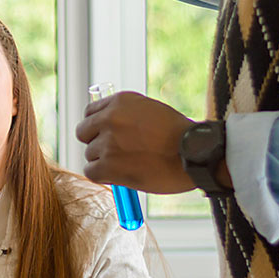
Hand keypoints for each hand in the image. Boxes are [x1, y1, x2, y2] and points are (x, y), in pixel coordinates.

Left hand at [76, 91, 195, 193]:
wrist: (195, 153)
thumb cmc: (179, 135)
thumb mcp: (151, 110)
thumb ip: (125, 115)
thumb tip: (102, 126)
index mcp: (119, 101)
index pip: (89, 113)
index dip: (96, 126)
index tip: (105, 135)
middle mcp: (109, 118)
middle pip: (82, 133)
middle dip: (94, 142)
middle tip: (113, 152)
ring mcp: (108, 142)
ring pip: (89, 154)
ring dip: (104, 162)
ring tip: (129, 164)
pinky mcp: (108, 165)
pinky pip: (91, 171)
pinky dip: (103, 176)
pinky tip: (120, 175)